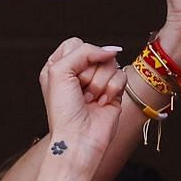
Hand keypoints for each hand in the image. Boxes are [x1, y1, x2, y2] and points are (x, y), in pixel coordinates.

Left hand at [38, 38, 127, 157]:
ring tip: (89, 99)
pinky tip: (101, 103)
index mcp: (58, 68)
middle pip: (95, 52)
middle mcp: (77, 73)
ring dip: (99, 83)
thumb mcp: (59, 72)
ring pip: (111, 63)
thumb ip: (83, 51)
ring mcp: (96, 81)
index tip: (71, 75)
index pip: (75, 43)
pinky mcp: (113, 89)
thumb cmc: (63, 111)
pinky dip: (112, 90)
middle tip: (80, 91)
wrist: (79, 137)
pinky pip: (121, 75)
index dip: (78, 56)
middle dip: (88, 73)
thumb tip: (110, 50)